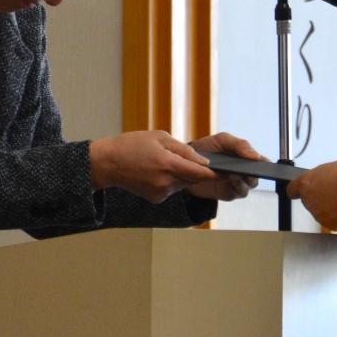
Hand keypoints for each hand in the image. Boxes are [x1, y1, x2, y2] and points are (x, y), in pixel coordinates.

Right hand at [88, 130, 216, 202]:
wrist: (107, 163)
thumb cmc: (132, 145)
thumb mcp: (160, 137)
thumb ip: (184, 150)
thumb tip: (203, 161)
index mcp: (168, 164)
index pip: (200, 173)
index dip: (215, 172)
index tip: (229, 170)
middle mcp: (166, 182)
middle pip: (193, 179)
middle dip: (198, 171)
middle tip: (202, 161)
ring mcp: (161, 193)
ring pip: (183, 184)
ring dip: (184, 175)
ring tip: (169, 161)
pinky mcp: (156, 199)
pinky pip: (173, 189)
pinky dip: (173, 181)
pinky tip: (160, 171)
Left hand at [185, 132, 264, 200]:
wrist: (188, 163)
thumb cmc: (208, 148)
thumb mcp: (223, 140)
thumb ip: (240, 145)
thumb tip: (256, 156)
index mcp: (246, 157)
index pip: (263, 162)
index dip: (266, 164)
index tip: (265, 164)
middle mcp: (245, 172)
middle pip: (258, 176)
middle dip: (255, 173)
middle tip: (249, 169)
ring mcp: (238, 184)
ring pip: (250, 186)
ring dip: (244, 180)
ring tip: (236, 173)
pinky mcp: (229, 193)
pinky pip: (238, 193)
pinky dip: (236, 186)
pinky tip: (230, 180)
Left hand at [288, 157, 336, 231]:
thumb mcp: (335, 167)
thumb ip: (325, 176)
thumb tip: (329, 179)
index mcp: (307, 183)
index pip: (292, 189)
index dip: (298, 190)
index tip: (300, 191)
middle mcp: (310, 201)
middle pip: (310, 201)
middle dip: (321, 198)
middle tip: (335, 191)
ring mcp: (320, 215)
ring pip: (322, 212)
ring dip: (331, 208)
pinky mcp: (332, 226)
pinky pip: (334, 221)